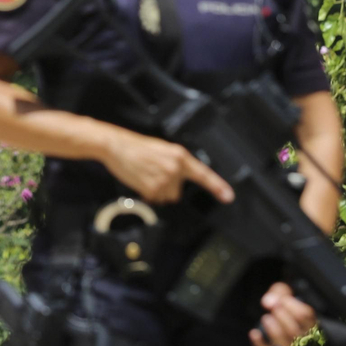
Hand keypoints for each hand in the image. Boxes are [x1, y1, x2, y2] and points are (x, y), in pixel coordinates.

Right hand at [99, 129, 233, 204]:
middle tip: (152, 172)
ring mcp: (165, 179)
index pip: (203, 174)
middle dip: (166, 187)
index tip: (228, 197)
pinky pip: (154, 199)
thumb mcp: (162, 150)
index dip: (217, 186)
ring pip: (165, 197)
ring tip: (145, 174)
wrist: (116, 146)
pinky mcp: (153, 188)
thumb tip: (180, 179)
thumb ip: (175, 163)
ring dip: (156, 190)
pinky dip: (147, 193)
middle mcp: (175, 168)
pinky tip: (140, 179)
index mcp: (179, 155)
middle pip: (177, 191)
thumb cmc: (136, 147)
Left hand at [249, 281, 315, 345]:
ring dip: (274, 331)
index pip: (306, 316)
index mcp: (309, 321)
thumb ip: (280, 292)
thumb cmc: (287, 306)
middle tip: (274, 309)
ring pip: (285, 344)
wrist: (280, 317)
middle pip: (295, 331)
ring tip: (266, 319)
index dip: (292, 306)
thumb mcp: (287, 293)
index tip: (282, 300)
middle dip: (282, 317)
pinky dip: (259, 343)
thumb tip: (268, 301)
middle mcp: (302, 336)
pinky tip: (254, 333)